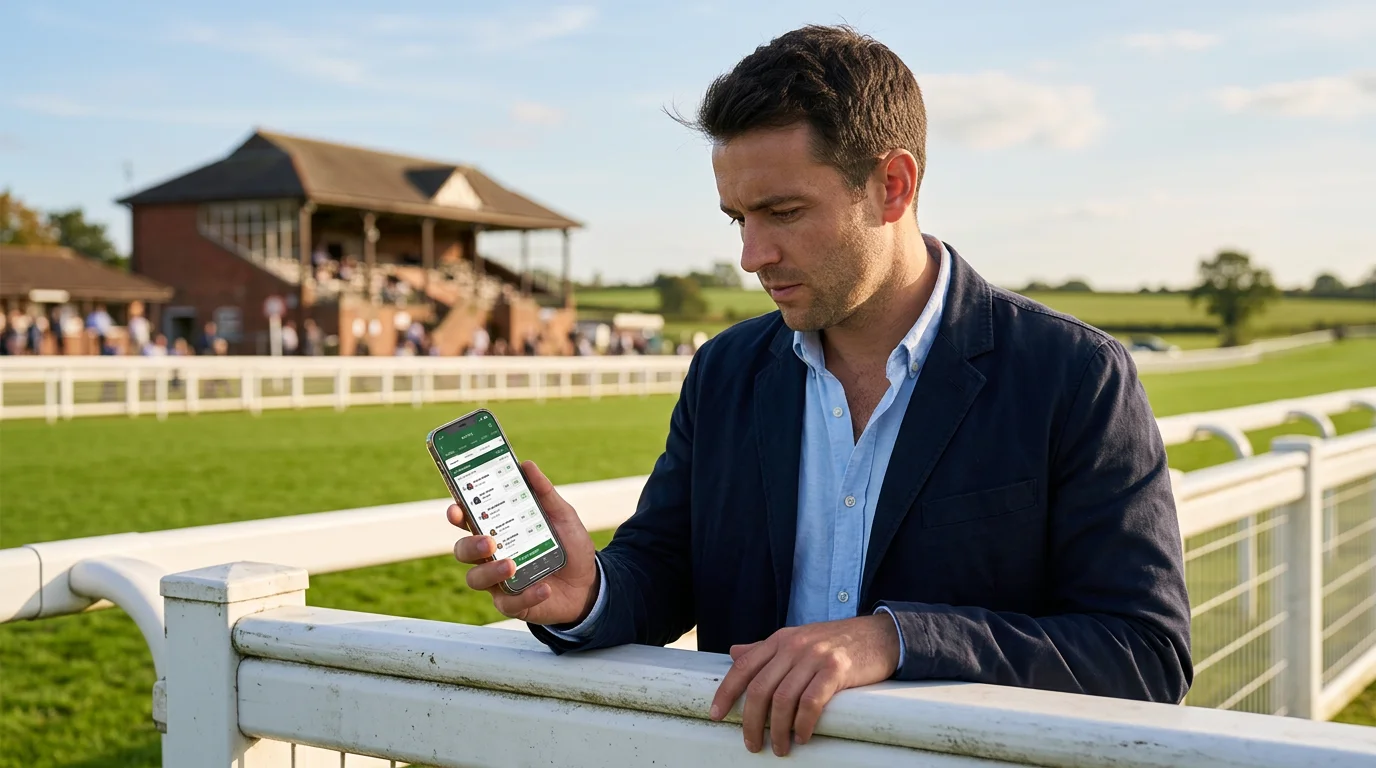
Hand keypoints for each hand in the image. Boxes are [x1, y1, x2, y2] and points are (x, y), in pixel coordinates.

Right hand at [448, 461, 598, 625]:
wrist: (589, 583)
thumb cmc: (569, 546)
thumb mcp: (562, 516)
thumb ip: (544, 493)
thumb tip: (527, 465)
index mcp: (499, 530)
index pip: (468, 521)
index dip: (457, 514)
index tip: (456, 508)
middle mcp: (492, 555)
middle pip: (463, 550)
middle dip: (470, 544)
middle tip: (489, 540)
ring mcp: (499, 581)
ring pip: (476, 579)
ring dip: (491, 572)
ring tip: (511, 565)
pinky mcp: (513, 603)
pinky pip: (508, 603)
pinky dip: (527, 595)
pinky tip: (544, 588)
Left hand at [708, 614, 899, 755]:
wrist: (879, 635)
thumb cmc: (836, 642)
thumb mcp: (797, 640)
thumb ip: (766, 650)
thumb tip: (735, 653)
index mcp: (780, 640)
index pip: (743, 666)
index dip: (726, 692)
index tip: (716, 716)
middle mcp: (793, 645)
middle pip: (760, 688)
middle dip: (751, 722)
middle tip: (753, 745)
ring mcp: (815, 656)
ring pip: (783, 698)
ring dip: (777, 730)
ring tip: (780, 748)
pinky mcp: (836, 669)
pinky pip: (811, 701)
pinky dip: (803, 724)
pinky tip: (802, 736)